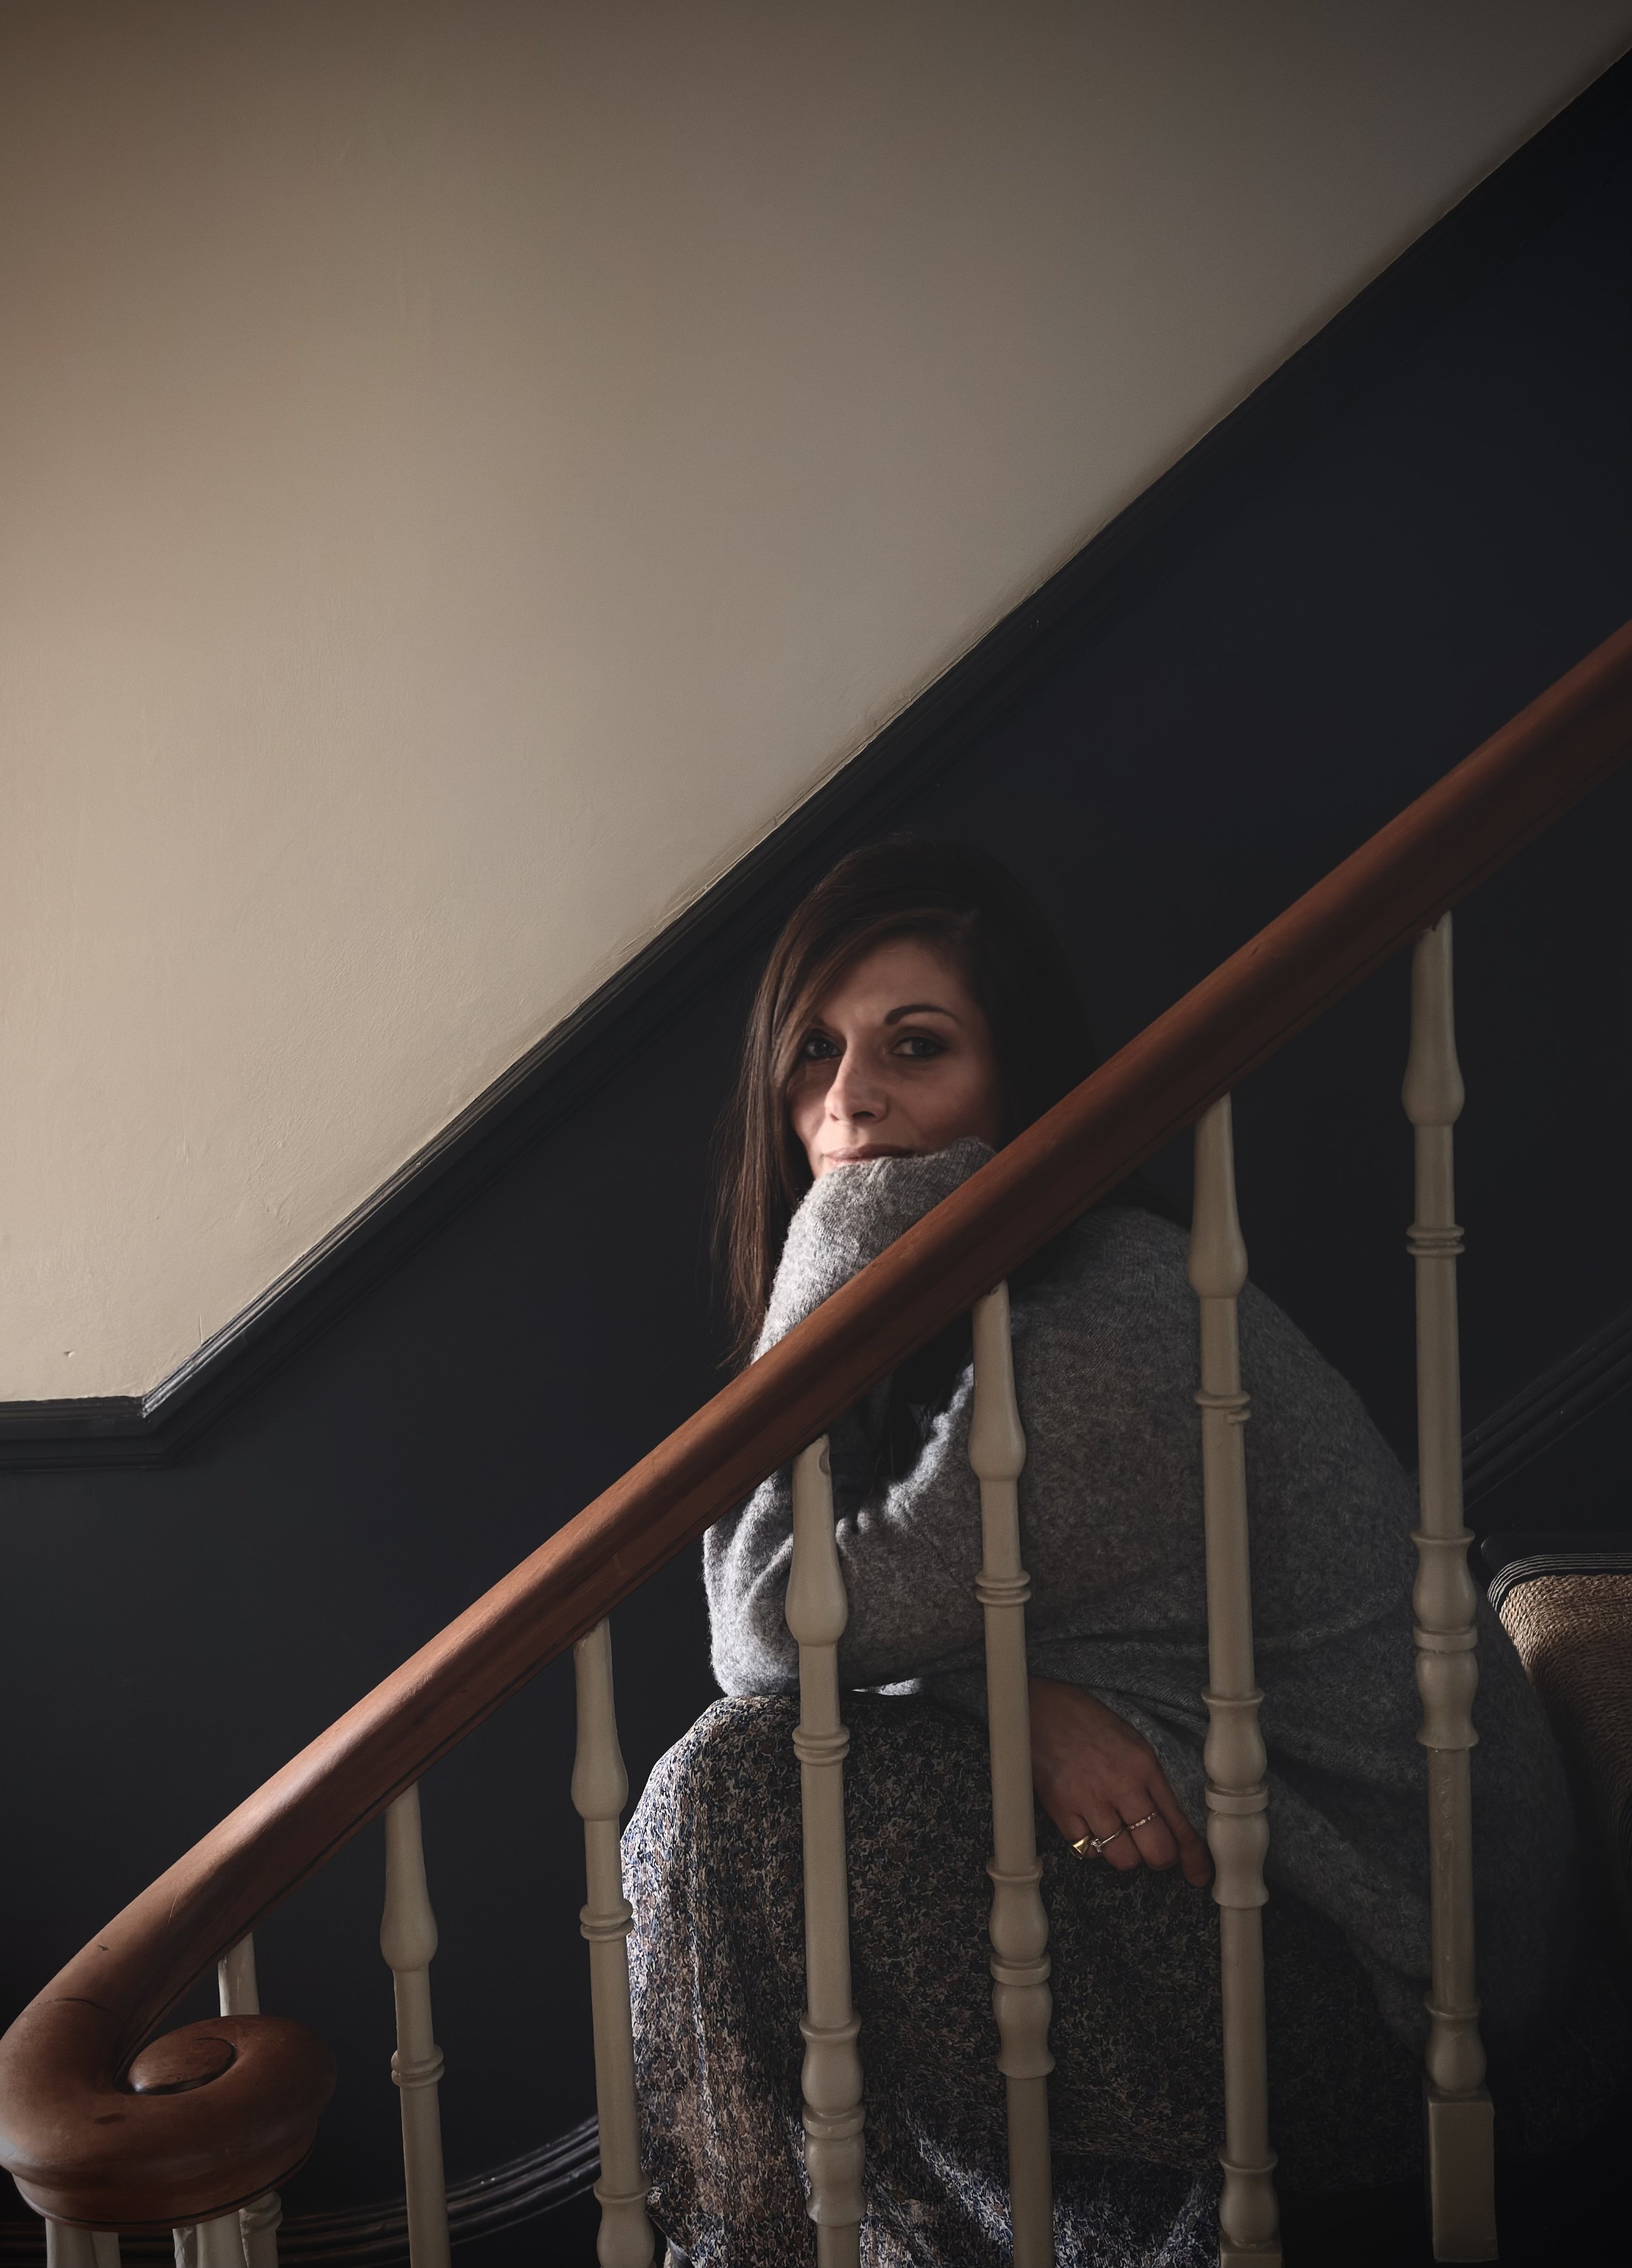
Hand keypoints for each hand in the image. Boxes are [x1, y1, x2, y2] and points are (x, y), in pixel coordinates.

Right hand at [1029, 1676, 1210, 1886]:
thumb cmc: (1085, 1719)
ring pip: (1123, 1858)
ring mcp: (1090, 1800)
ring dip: (1125, 1854)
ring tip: (1119, 1836)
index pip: (1179, 1822)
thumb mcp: (1130, 1740)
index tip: (1198, 1874)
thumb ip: (1150, 1779)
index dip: (1193, 1856)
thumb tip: (1169, 1821)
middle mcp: (1121, 1785)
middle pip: (1157, 1851)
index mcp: (1144, 1764)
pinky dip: (1092, 1848)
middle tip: (1153, 1853)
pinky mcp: (1061, 1810)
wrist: (1038, 1706)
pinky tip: (1090, 1828)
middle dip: (1160, 1860)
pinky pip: (1087, 1852)